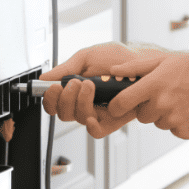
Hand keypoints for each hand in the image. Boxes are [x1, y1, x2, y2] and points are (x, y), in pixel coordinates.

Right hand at [39, 43, 168, 138]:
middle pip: (64, 113)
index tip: (53, 88)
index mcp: (76, 89)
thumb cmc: (119, 58)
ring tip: (89, 85)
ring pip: (79, 119)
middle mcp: (86, 103)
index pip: (55, 102)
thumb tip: (44, 78)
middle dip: (65, 98)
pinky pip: (98, 131)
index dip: (50, 99)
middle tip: (75, 83)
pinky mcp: (114, 119)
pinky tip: (92, 116)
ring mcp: (100, 112)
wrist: (144, 61)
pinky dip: (92, 126)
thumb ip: (65, 69)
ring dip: (80, 102)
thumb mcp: (87, 58)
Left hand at [107, 51, 188, 139]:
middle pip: (142, 116)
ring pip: (160, 123)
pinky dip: (181, 122)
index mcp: (153, 85)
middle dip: (149, 107)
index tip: (118, 106)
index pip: (121, 104)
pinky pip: (175, 130)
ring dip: (167, 115)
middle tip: (168, 93)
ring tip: (184, 99)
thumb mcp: (165, 60)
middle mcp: (162, 105)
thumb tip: (112, 71)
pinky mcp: (187, 132)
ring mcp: (175, 121)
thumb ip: (135, 68)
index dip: (117, 106)